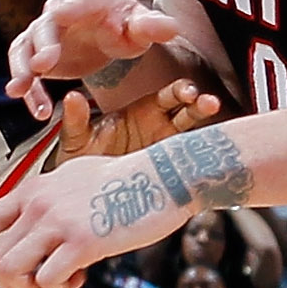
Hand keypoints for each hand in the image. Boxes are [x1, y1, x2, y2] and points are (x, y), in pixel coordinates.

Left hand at [0, 144, 201, 287]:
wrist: (164, 176)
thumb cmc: (128, 179)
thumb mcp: (74, 177)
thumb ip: (48, 200)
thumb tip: (36, 230)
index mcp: (32, 190)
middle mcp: (37, 204)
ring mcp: (57, 221)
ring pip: (10, 271)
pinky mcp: (82, 241)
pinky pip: (48, 279)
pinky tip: (80, 279)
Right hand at [3, 0, 197, 116]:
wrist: (110, 36)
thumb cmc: (125, 27)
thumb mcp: (141, 27)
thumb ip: (153, 27)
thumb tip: (171, 27)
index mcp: (88, 0)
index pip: (76, 0)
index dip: (67, 8)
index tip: (59, 15)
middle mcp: (59, 13)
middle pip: (44, 25)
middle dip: (41, 44)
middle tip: (41, 64)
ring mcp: (44, 35)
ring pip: (24, 48)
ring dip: (22, 70)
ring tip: (20, 90)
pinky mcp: (37, 57)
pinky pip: (26, 73)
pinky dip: (29, 91)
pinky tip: (37, 110)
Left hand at [48, 80, 220, 163]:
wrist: (83, 195)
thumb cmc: (81, 162)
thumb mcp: (76, 140)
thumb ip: (76, 119)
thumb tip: (71, 97)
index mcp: (142, 113)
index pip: (168, 96)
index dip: (180, 91)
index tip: (187, 92)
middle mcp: (160, 128)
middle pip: (188, 110)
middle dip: (199, 104)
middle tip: (205, 103)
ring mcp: (168, 150)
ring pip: (195, 133)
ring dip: (207, 126)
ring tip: (215, 122)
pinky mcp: (171, 172)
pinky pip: (191, 161)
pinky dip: (203, 157)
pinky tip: (213, 155)